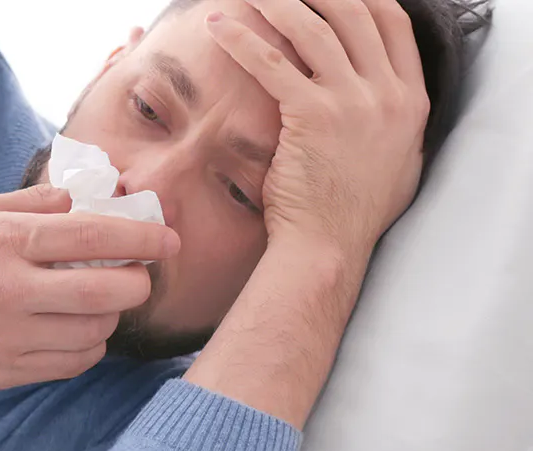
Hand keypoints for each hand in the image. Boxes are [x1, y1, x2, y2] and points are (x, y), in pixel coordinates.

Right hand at [0, 185, 180, 394]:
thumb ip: (30, 203)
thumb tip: (81, 199)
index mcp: (4, 242)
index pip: (93, 237)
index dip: (141, 239)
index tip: (168, 240)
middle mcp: (9, 290)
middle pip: (105, 292)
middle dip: (136, 284)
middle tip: (137, 278)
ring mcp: (7, 336)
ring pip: (93, 333)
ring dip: (109, 318)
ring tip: (98, 305)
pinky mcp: (4, 371)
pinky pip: (70, 364)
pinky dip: (86, 348)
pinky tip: (76, 333)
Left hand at [206, 0, 427, 255]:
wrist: (329, 246)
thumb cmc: (350, 208)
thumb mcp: (396, 155)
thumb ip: (390, 115)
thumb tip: (378, 88)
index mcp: (412, 100)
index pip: (394, 23)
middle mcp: (389, 95)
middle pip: (355, 13)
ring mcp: (354, 103)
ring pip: (314, 28)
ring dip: (276, 3)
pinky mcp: (313, 116)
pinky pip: (273, 64)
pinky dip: (243, 39)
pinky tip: (219, 26)